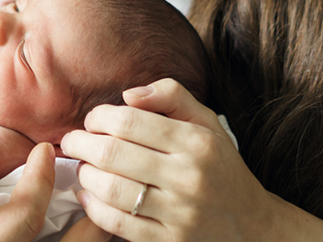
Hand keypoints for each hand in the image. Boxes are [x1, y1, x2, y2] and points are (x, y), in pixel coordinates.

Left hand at [59, 78, 278, 241]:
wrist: (249, 221)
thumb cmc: (219, 165)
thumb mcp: (206, 122)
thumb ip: (171, 95)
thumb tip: (129, 94)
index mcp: (196, 142)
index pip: (130, 121)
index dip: (99, 118)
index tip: (92, 120)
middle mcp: (188, 177)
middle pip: (113, 154)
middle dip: (81, 144)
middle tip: (73, 142)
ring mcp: (178, 213)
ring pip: (111, 189)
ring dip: (85, 175)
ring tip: (84, 167)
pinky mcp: (169, 240)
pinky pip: (116, 223)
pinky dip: (93, 207)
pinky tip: (88, 195)